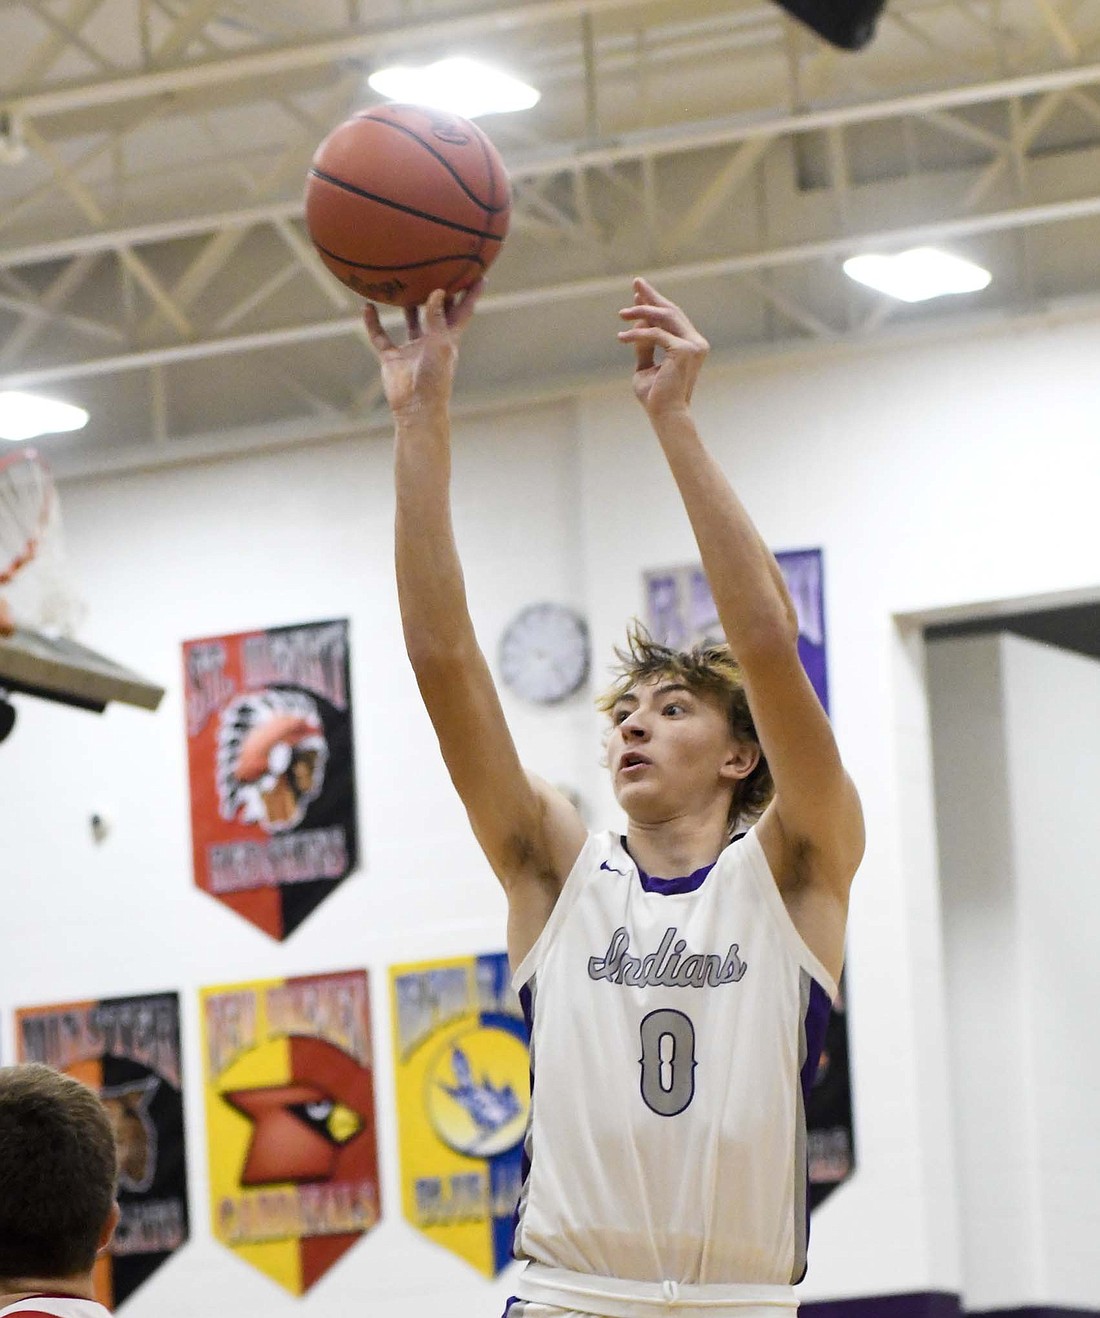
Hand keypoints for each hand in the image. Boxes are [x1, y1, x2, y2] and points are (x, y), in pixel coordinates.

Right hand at [363, 282, 483, 420]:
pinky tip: (367, 306)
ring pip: (410, 320)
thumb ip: (437, 319)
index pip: (463, 311)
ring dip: (408, 304)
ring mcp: (412, 348)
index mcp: (449, 338)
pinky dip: (373, 322)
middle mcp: (432, 340)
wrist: (416, 408)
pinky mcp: (392, 357)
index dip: (472, 294)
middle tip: (440, 267)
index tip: (480, 274)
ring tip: (404, 281)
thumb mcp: (440, 345)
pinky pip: (380, 336)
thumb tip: (437, 291)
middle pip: (438, 311)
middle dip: (441, 293)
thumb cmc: (435, 380)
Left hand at [617, 277, 708, 420]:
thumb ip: (644, 346)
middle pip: (671, 311)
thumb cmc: (656, 397)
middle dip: (652, 296)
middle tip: (636, 282)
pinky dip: (637, 333)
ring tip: (621, 313)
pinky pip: (655, 334)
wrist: (664, 415)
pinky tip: (621, 337)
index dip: (656, 302)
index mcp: (692, 345)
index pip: (673, 318)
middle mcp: (697, 342)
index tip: (639, 291)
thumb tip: (636, 325)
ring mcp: (693, 345)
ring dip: (641, 311)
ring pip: (664, 318)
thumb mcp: (646, 366)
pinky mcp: (684, 350)